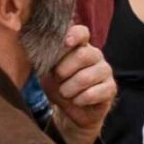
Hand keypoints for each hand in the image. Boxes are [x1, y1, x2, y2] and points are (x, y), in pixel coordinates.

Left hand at [40, 25, 116, 143]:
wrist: (71, 110)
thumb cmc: (59, 85)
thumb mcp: (48, 71)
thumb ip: (45, 58)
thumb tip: (32, 48)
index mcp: (80, 47)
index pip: (82, 33)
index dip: (75, 35)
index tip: (65, 43)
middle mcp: (95, 55)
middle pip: (83, 55)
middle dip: (64, 71)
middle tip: (58, 79)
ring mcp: (105, 71)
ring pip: (86, 77)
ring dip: (69, 89)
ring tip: (65, 93)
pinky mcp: (111, 88)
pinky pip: (93, 94)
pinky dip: (79, 100)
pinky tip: (77, 101)